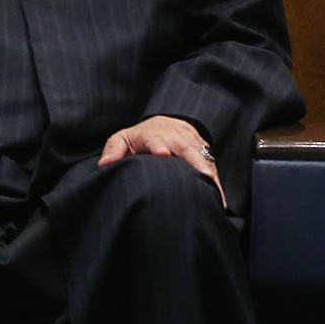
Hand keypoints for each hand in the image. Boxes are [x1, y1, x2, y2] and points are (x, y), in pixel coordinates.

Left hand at [98, 114, 225, 208]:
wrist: (167, 123)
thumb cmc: (140, 138)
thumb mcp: (122, 139)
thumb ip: (113, 150)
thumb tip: (105, 164)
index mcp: (153, 135)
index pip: (155, 139)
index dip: (159, 146)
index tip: (163, 154)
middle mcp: (176, 138)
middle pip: (188, 148)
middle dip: (196, 161)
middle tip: (203, 177)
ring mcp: (193, 144)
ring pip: (203, 158)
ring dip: (210, 174)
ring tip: (215, 193)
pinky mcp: (204, 153)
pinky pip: (212, 168)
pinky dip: (216, 183)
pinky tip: (219, 199)